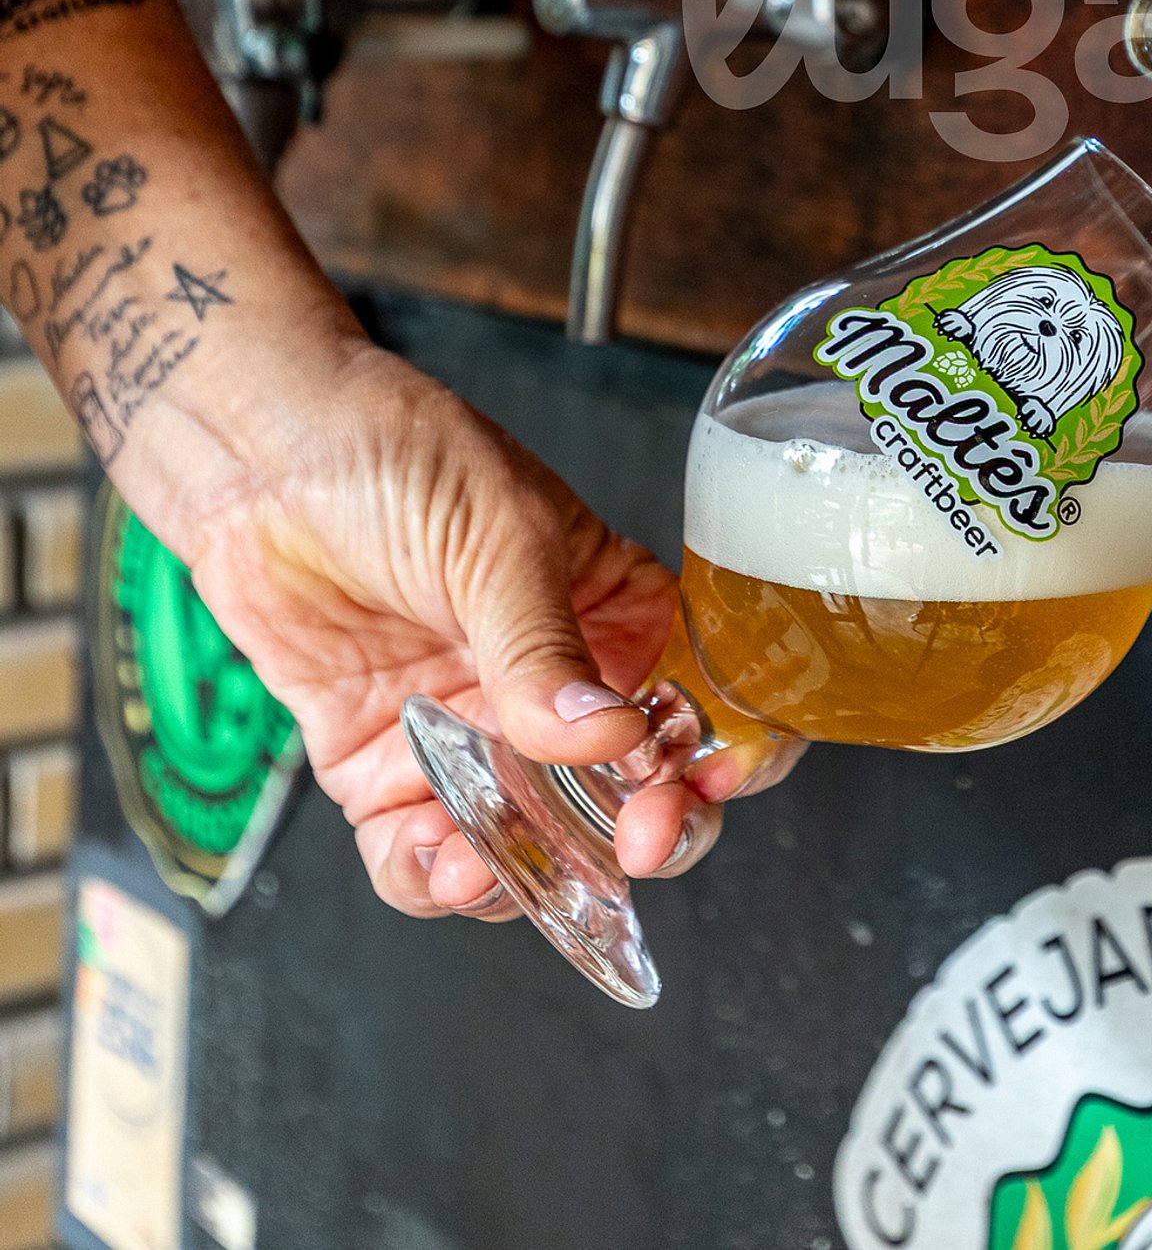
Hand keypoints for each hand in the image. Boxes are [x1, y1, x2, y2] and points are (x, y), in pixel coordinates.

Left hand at [183, 340, 794, 920]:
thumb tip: (607, 738)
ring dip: (520, 873)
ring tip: (490, 860)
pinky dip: (428, 876)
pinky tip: (429, 856)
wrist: (259, 456)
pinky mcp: (385, 765)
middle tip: (623, 849)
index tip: (697, 790)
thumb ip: (545, 648)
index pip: (695, 704)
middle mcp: (553, 686)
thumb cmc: (395, 453)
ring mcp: (472, 733)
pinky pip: (420, 852)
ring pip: (527, 845)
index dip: (714, 761)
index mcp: (614, 613)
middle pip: (623, 799)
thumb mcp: (497, 536)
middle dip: (628, 839)